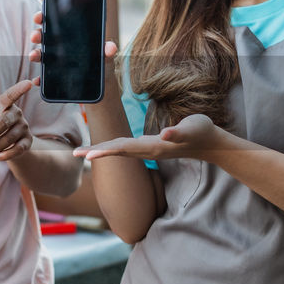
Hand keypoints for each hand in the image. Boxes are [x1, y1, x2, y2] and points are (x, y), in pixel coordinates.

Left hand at [0, 72, 32, 160]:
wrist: (2, 142)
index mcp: (5, 103)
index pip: (11, 95)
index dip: (19, 89)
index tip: (29, 83)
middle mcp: (16, 113)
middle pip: (4, 122)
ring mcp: (23, 127)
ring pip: (9, 138)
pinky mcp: (27, 141)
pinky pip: (18, 149)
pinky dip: (6, 155)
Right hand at [28, 10, 118, 84]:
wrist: (102, 84)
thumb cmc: (103, 64)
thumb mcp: (107, 56)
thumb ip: (108, 51)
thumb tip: (111, 47)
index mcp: (71, 36)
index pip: (55, 22)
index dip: (45, 17)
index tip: (40, 16)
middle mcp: (60, 46)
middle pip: (45, 37)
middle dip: (37, 35)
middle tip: (36, 36)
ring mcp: (56, 61)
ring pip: (41, 55)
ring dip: (36, 54)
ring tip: (34, 56)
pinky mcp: (54, 77)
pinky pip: (44, 77)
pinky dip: (40, 79)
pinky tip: (38, 80)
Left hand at [75, 114, 220, 160]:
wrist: (210, 144)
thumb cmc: (202, 132)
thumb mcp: (192, 128)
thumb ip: (179, 132)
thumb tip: (164, 134)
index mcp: (153, 146)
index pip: (123, 148)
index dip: (104, 150)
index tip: (87, 155)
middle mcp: (147, 150)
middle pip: (116, 151)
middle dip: (95, 152)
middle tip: (73, 154)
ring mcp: (148, 150)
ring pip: (119, 150)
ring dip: (100, 151)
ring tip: (82, 153)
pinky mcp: (150, 147)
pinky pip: (126, 148)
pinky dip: (112, 147)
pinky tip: (103, 147)